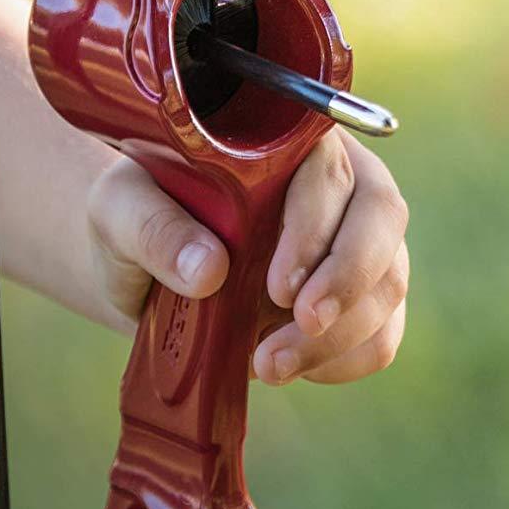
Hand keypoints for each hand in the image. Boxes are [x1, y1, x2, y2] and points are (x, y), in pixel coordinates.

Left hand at [85, 130, 410, 385]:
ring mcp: (357, 243)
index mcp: (286, 142)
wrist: (142, 272)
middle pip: (382, 218)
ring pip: (388, 281)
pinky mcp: (359, 301)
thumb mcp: (120, 211)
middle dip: (348, 279)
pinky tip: (292, 367)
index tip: (278, 287)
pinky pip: (381, 334)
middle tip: (302, 325)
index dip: (315, 228)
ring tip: (269, 365)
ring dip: (341, 335)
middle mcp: (336, 183)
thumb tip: (207, 269)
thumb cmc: (136, 220)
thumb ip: (154, 228)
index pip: (328, 170)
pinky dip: (345, 360)